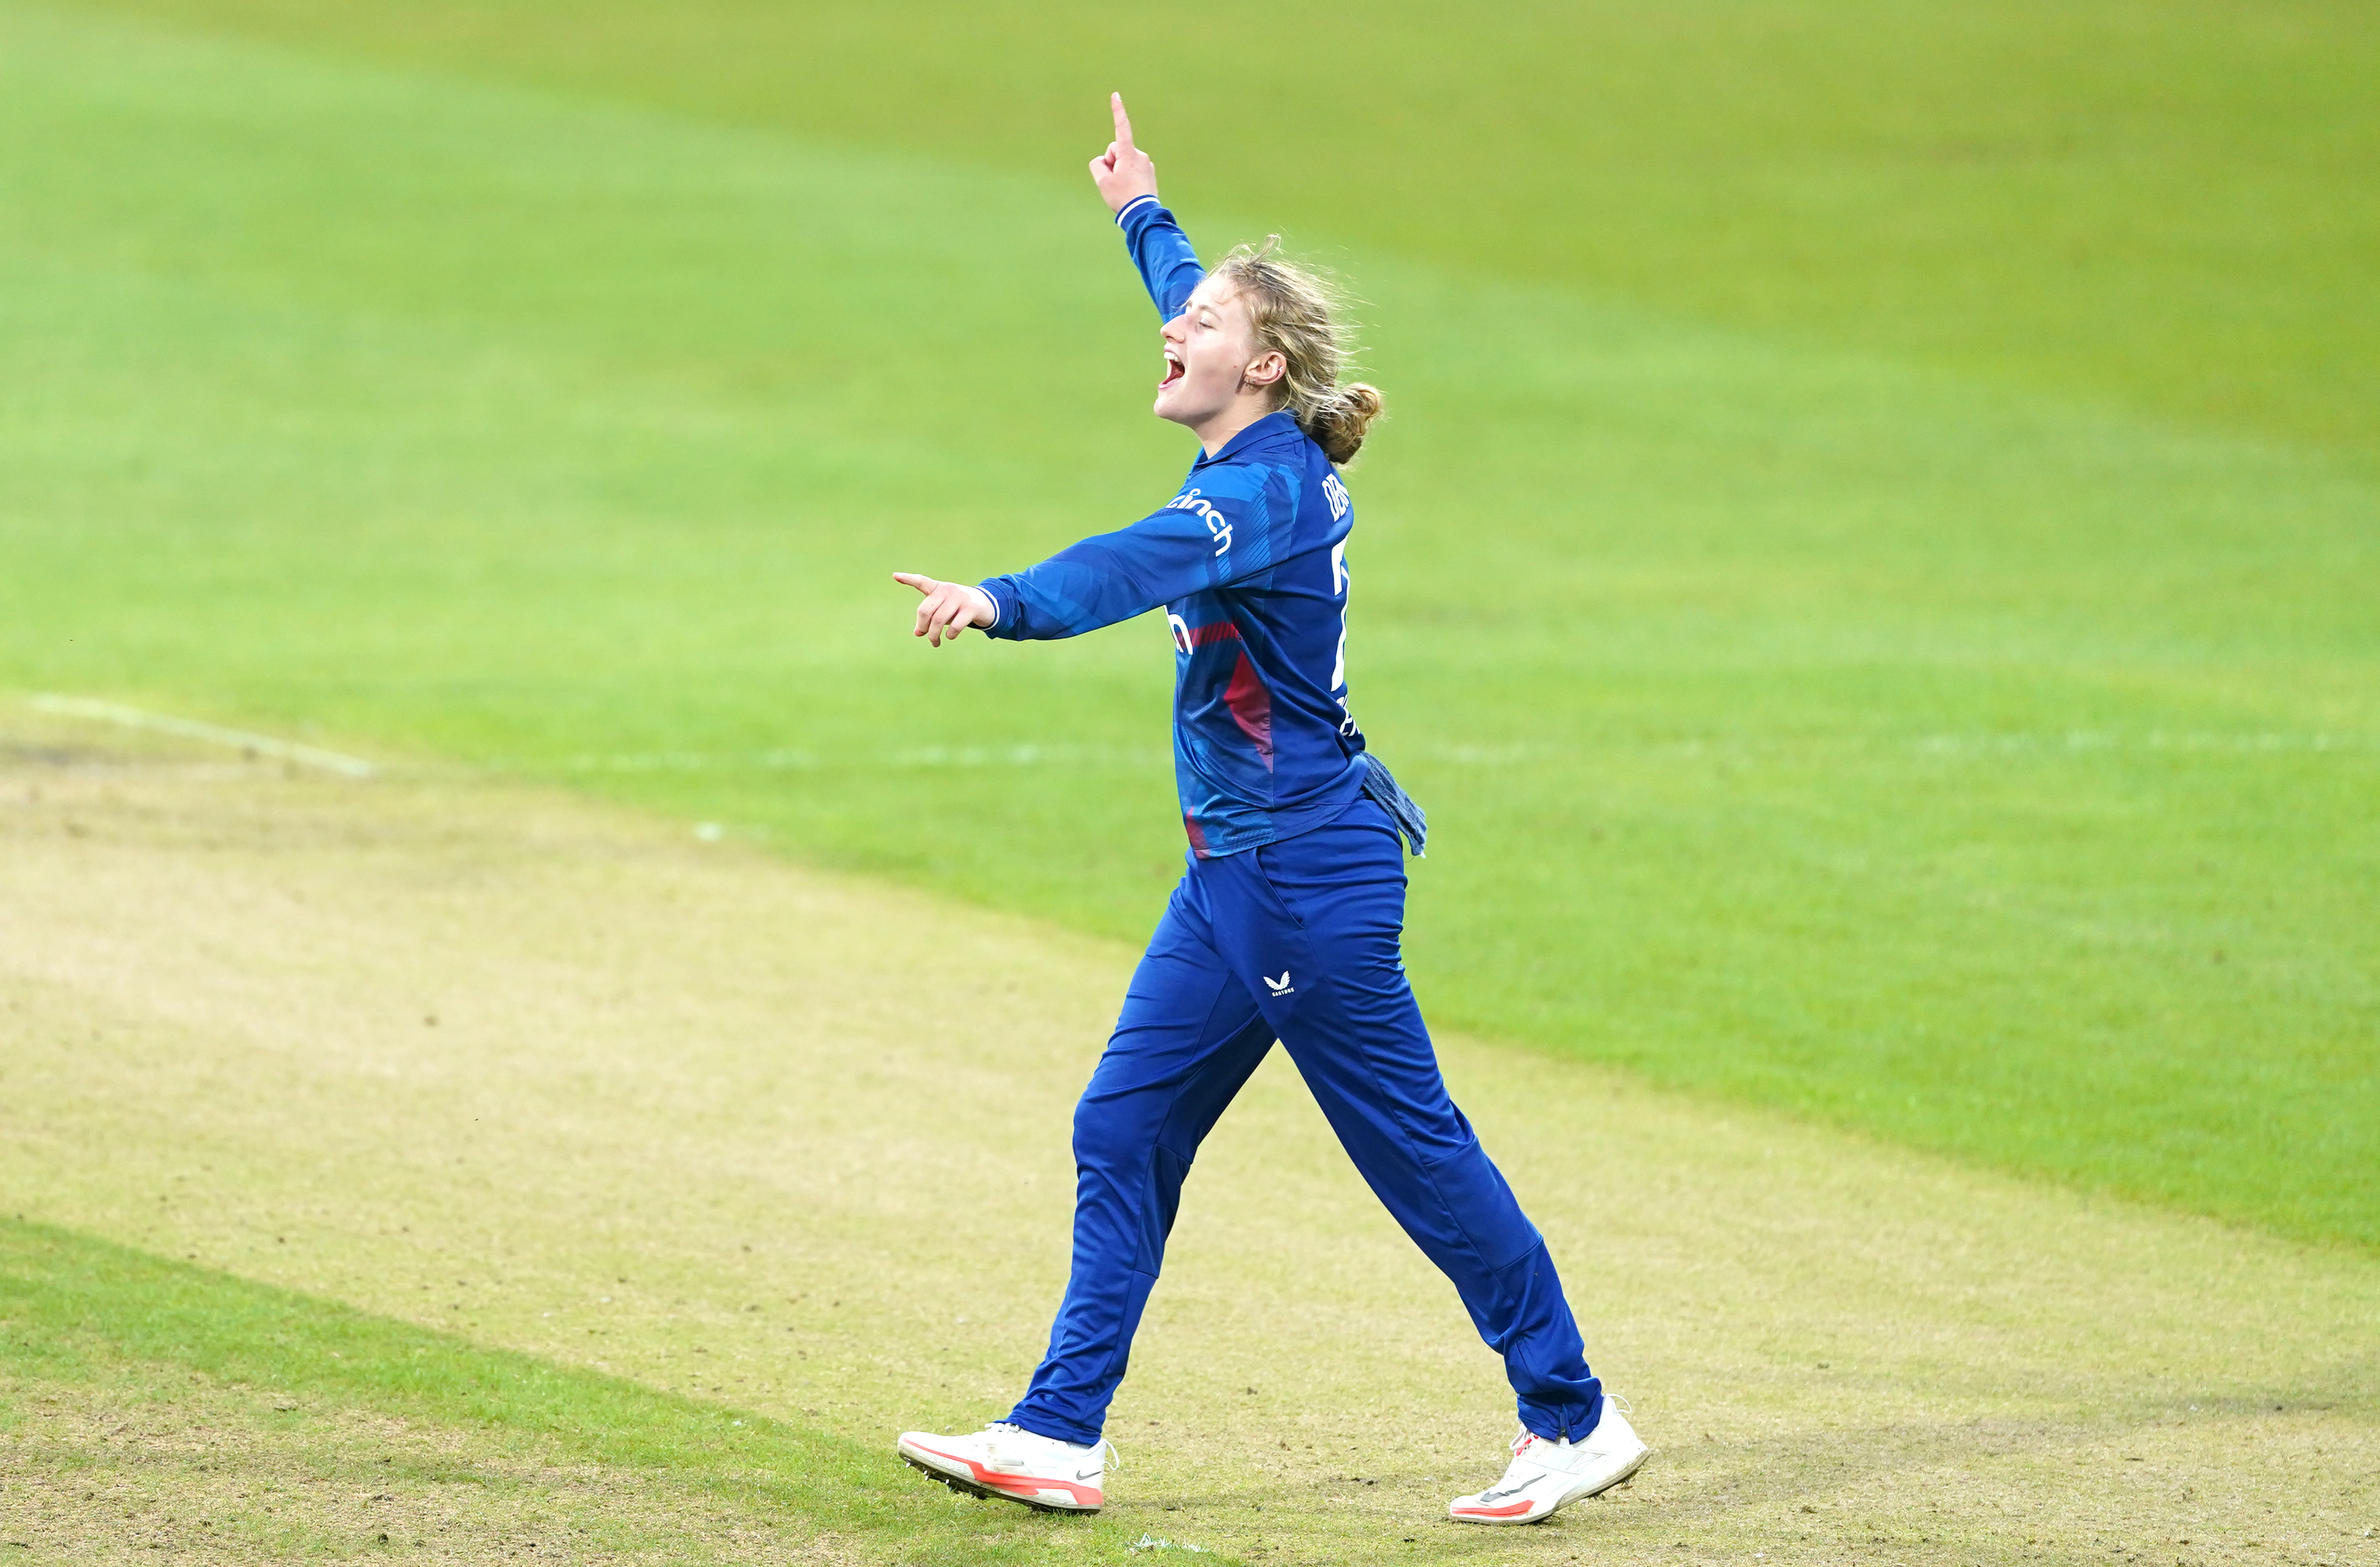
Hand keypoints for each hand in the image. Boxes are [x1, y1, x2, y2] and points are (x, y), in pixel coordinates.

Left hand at [894, 572, 995, 646]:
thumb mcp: (942, 610)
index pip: (921, 581)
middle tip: (925, 635)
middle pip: (926, 611)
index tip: (895, 576)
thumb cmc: (957, 607)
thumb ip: (929, 618)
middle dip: (923, 626)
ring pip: (939, 620)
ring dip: (934, 635)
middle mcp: (947, 590)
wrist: (985, 604)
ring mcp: (960, 598)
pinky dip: (950, 634)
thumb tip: (917, 633)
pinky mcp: (971, 608)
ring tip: (935, 643)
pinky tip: (950, 636)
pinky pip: (955, 625)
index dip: (908, 579)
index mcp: (938, 588)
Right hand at [1088, 92, 1157, 213]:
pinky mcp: (1149, 173)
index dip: (1118, 111)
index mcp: (1129, 153)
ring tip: (1123, 189)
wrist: (1142, 214)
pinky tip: (1129, 191)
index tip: (1116, 95)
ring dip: (1119, 172)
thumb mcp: (1102, 181)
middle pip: (1116, 152)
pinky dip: (1127, 177)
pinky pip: (1132, 170)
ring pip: (1124, 162)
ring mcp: (1146, 164)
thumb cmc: (1122, 196)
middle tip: (1114, 182)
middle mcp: (1140, 154)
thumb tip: (1104, 162)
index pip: (1121, 127)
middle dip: (1111, 163)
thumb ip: (1097, 165)